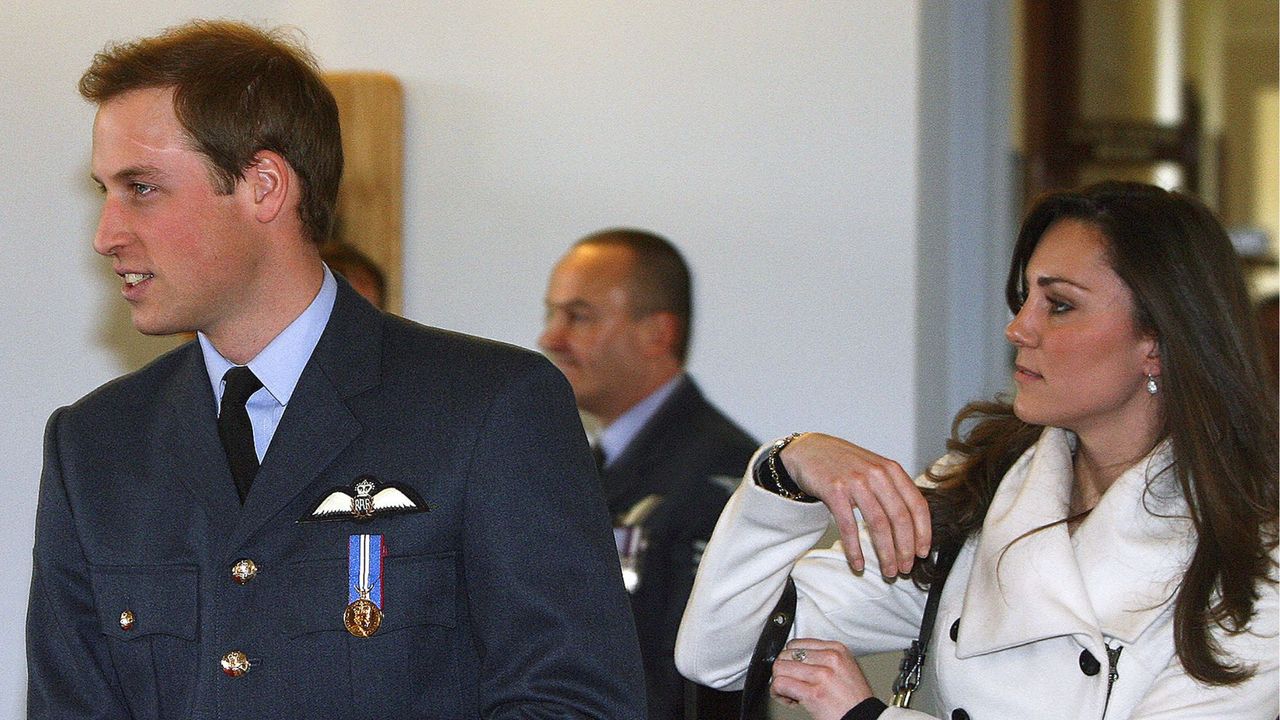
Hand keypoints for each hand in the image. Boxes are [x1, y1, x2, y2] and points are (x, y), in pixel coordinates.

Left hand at [770, 638, 873, 719]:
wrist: (864, 719)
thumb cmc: (854, 700)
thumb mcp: (844, 668)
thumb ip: (822, 659)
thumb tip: (795, 658)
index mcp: (837, 649)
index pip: (797, 644)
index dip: (791, 659)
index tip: (796, 672)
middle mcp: (830, 658)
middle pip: (786, 654)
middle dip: (784, 671)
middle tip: (793, 685)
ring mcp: (822, 675)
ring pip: (780, 668)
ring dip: (780, 682)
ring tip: (791, 693)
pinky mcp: (814, 693)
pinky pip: (781, 684)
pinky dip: (778, 693)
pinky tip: (790, 700)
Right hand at [780, 433, 929, 575]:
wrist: (809, 449)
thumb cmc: (843, 463)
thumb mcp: (874, 468)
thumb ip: (893, 489)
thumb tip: (912, 525)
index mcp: (891, 470)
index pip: (917, 505)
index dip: (923, 532)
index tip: (922, 552)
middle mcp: (877, 474)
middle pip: (900, 518)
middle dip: (905, 549)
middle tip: (905, 569)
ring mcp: (855, 482)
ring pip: (878, 525)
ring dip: (885, 553)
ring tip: (888, 571)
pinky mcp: (834, 491)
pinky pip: (848, 527)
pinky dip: (855, 549)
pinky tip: (858, 564)